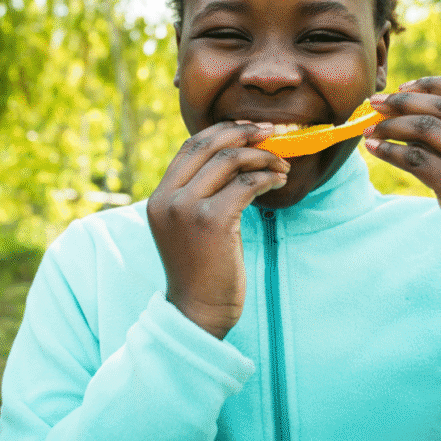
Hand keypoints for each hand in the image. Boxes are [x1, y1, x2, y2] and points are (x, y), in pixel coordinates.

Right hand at [147, 121, 289, 338]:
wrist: (197, 312)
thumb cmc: (201, 271)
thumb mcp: (188, 226)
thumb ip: (199, 194)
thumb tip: (236, 158)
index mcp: (159, 196)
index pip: (190, 146)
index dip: (223, 131)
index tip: (250, 129)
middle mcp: (168, 198)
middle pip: (208, 145)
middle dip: (244, 134)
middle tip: (272, 133)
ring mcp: (187, 209)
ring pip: (230, 161)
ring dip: (262, 158)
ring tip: (281, 165)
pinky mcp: (212, 221)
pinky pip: (246, 185)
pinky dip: (267, 178)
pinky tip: (279, 182)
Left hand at [362, 76, 440, 275]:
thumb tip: (402, 104)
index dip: (433, 83)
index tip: (403, 87)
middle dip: (402, 102)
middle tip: (374, 103)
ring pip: (427, 130)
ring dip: (391, 126)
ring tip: (369, 128)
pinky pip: (416, 160)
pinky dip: (389, 151)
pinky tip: (373, 148)